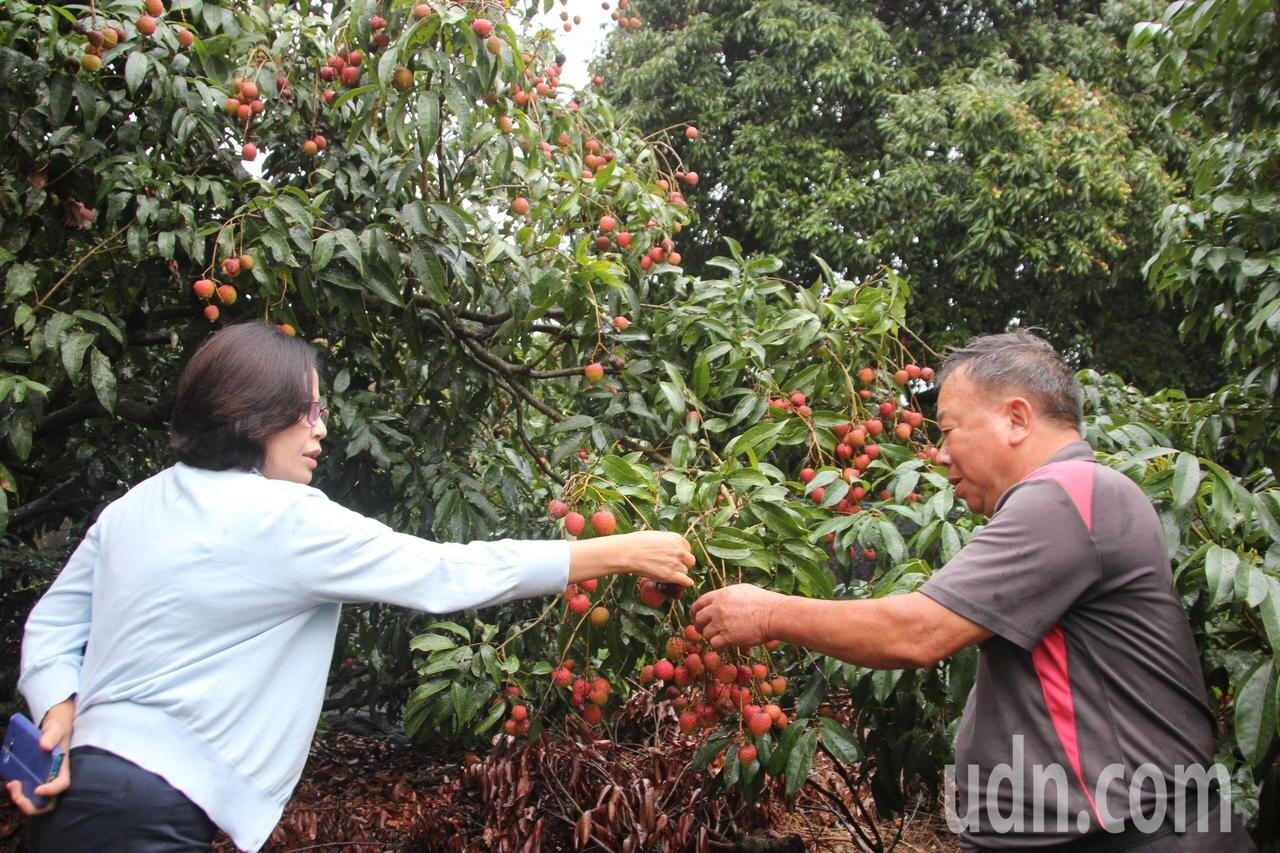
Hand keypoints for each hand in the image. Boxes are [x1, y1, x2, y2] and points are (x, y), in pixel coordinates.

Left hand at [7, 698, 72, 814]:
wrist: (54, 727)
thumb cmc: (58, 727)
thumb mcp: (56, 727)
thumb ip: (51, 735)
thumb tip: (44, 746)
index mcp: (63, 767)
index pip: (62, 784)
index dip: (51, 791)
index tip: (38, 789)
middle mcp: (55, 778)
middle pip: (48, 803)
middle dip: (31, 805)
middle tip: (17, 796)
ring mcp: (46, 781)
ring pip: (37, 802)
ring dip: (22, 800)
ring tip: (12, 786)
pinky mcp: (36, 780)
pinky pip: (28, 795)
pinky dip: (19, 793)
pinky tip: (11, 783)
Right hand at [618, 531, 695, 587]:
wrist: (629, 552)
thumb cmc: (638, 542)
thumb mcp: (657, 536)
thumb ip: (668, 542)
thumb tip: (671, 547)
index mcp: (677, 539)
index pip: (687, 548)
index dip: (681, 553)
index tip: (675, 557)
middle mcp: (679, 551)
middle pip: (690, 560)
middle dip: (683, 563)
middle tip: (673, 565)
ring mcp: (676, 563)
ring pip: (685, 571)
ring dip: (679, 572)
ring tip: (669, 572)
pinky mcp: (670, 575)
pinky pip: (686, 581)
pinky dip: (686, 582)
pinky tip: (684, 583)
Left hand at [692, 584, 786, 649]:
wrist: (774, 615)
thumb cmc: (764, 602)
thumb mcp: (743, 590)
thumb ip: (728, 596)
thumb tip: (723, 599)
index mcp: (720, 595)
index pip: (699, 603)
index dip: (695, 612)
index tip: (696, 618)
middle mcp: (717, 608)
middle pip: (699, 619)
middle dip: (700, 627)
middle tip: (705, 631)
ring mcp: (721, 623)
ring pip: (706, 634)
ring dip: (712, 638)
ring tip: (721, 640)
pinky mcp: (727, 637)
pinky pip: (714, 645)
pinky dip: (718, 648)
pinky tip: (724, 648)